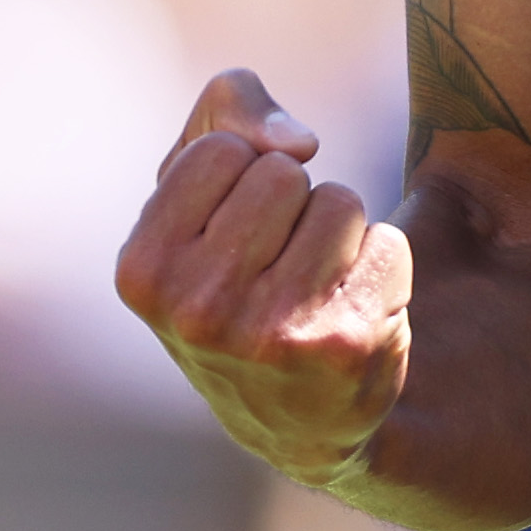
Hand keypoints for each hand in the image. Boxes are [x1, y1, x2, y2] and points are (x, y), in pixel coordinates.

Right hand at [114, 68, 414, 489]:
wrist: (296, 417)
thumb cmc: (237, 276)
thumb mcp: (197, 187)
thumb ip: (225, 113)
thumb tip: (298, 142)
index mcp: (141, 269)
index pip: (223, 148)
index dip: (242, 174)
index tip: (232, 230)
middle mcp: (196, 310)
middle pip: (285, 174)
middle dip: (294, 202)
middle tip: (279, 263)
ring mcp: (271, 335)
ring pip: (340, 202)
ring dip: (339, 232)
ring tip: (314, 285)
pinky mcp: (345, 347)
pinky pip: (388, 243)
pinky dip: (382, 265)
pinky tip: (353, 312)